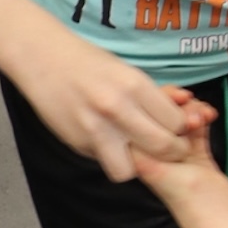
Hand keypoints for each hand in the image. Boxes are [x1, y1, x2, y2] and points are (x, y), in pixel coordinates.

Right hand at [12, 24, 203, 179]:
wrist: (43, 58)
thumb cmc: (89, 62)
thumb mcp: (127, 71)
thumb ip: (152, 96)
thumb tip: (184, 111)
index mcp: (134, 85)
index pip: (175, 122)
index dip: (181, 130)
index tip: (178, 129)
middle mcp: (117, 108)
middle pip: (162, 148)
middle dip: (172, 152)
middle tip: (170, 149)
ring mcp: (95, 130)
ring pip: (131, 169)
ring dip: (137, 165)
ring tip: (137, 151)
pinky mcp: (78, 144)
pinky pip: (104, 162)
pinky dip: (112, 157)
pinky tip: (110, 142)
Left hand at [132, 93, 227, 215]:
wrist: (215, 215)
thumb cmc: (184, 196)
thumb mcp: (156, 171)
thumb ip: (139, 149)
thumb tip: (127, 120)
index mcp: (141, 155)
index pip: (140, 119)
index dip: (154, 102)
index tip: (173, 96)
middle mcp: (156, 150)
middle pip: (160, 115)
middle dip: (176, 104)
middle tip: (189, 99)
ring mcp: (176, 150)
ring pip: (179, 118)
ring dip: (192, 110)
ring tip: (204, 116)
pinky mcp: (195, 151)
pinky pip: (197, 126)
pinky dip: (203, 117)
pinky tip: (211, 116)